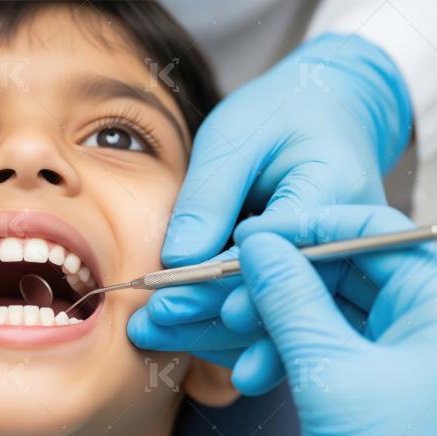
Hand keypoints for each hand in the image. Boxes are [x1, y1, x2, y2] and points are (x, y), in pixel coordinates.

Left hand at [128, 33, 412, 392]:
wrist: (327, 113)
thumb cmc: (278, 116)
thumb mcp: (236, 137)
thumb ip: (210, 197)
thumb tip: (178, 261)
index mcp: (336, 195)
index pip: (274, 253)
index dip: (217, 283)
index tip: (167, 303)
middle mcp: (348, 244)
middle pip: (277, 299)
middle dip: (208, 319)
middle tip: (150, 328)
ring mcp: (337, 268)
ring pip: (274, 318)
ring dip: (213, 334)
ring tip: (153, 335)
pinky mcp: (316, 281)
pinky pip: (274, 314)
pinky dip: (228, 327)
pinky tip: (182, 333)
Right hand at [239, 205, 436, 434]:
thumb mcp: (333, 373)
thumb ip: (291, 301)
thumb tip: (259, 247)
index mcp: (434, 297)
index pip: (366, 227)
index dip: (303, 225)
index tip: (250, 237)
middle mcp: (421, 312)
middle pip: (337, 266)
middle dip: (274, 278)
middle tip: (223, 287)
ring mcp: (399, 346)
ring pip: (323, 306)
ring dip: (269, 319)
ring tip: (225, 332)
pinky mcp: (375, 374)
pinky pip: (323, 341)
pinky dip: (284, 350)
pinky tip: (251, 369)